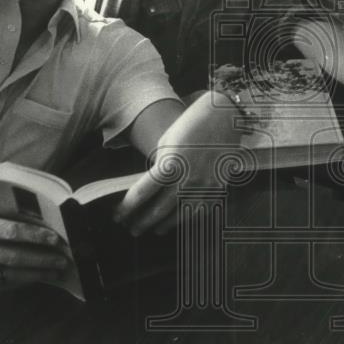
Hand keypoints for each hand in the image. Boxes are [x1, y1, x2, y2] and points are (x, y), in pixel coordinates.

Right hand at [0, 203, 68, 290]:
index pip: (12, 231)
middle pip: (14, 257)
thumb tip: (47, 219)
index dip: (36, 236)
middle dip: (42, 260)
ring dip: (36, 274)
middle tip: (63, 260)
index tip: (56, 240)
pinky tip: (35, 277)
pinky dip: (20, 282)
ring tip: (55, 271)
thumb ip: (11, 213)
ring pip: (8, 275)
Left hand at [115, 93, 241, 235]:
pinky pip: (201, 210)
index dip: (127, 208)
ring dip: (164, 225)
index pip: (142, 193)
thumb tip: (152, 187)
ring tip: (154, 230)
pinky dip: (189, 219)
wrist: (225, 114)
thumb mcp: (167, 141)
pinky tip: (180, 221)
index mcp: (170, 164)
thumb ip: (160, 166)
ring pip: (180, 214)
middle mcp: (187, 178)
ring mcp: (204, 184)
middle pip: (159, 209)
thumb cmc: (191, 123)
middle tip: (132, 229)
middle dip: (142, 221)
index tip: (118, 215)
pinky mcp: (218, 186)